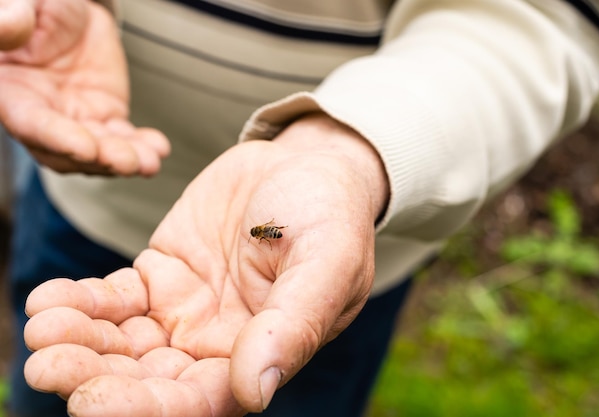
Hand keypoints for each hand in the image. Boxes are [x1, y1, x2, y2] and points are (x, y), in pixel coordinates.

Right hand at [0, 0, 168, 175]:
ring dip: (124, 160)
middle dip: (99, 159)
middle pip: (67, 151)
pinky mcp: (105, 119)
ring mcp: (76, 122)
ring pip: (98, 153)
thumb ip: (15, 18)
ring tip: (150, 161)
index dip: (57, 138)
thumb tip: (8, 27)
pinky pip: (124, 139)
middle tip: (127, 161)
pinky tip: (158, 149)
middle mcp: (42, 116)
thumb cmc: (42, 10)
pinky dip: (142, 147)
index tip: (85, 147)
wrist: (73, 15)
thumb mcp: (28, 4)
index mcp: (12, 92)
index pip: (32, 124)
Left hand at [23, 113, 388, 415]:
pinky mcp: (160, 274)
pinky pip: (112, 297)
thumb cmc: (331, 214)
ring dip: (78, 340)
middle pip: (148, 378)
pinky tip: (49, 299)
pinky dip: (78, 302)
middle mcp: (215, 343)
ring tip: (42, 325)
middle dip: (96, 378)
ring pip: (121, 342)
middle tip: (48, 365)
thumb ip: (294, 325)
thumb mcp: (327, 263)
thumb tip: (255, 393)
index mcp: (259, 353)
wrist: (307, 165)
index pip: (199, 400)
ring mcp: (183, 309)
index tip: (95, 403)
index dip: (148, 408)